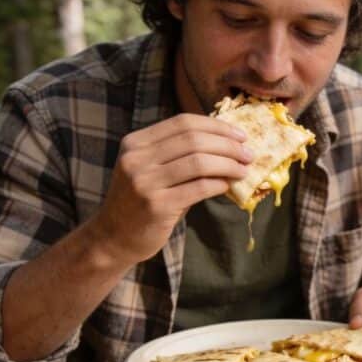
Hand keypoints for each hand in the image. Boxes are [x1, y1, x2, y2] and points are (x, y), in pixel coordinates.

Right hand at [89, 114, 252, 264]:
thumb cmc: (141, 202)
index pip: (183, 123)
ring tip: (244, 170)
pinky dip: (219, 184)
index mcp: (135, 142)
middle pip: (193, 139)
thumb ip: (179, 155)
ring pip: (199, 162)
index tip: (240, 135)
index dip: (216, 126)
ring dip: (228, 164)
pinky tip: (228, 186)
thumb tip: (226, 144)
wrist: (113, 238)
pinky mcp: (156, 205)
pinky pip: (199, 188)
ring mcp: (144, 181)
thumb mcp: (151, 170)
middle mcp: (136, 158)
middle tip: (248, 154)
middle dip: (228, 145)